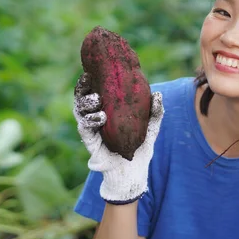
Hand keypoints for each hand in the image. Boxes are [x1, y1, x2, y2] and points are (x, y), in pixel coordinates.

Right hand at [73, 73, 164, 203]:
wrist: (134, 170)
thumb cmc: (139, 144)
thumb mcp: (151, 126)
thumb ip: (155, 111)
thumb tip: (158, 94)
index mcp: (106, 108)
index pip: (94, 90)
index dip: (90, 78)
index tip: (92, 68)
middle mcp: (95, 116)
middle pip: (82, 98)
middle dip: (82, 88)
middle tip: (88, 79)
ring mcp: (92, 129)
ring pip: (80, 111)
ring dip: (86, 103)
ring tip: (97, 99)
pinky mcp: (91, 142)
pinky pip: (85, 128)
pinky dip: (90, 120)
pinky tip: (100, 117)